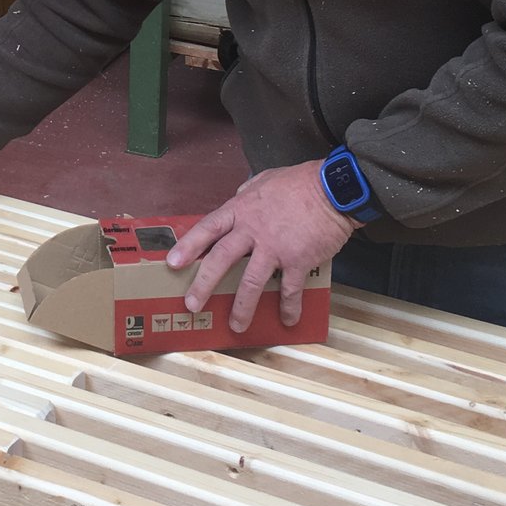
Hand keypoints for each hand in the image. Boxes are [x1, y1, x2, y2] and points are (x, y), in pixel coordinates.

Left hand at [166, 161, 353, 333]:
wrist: (333, 190)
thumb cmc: (299, 182)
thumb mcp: (265, 179)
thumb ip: (247, 191)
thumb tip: (238, 195)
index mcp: (241, 210)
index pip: (208, 229)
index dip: (188, 246)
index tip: (172, 263)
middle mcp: (252, 231)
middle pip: (220, 260)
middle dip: (203, 284)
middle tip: (192, 304)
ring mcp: (274, 248)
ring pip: (250, 282)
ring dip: (242, 307)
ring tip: (236, 325)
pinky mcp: (297, 261)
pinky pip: (289, 289)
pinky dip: (288, 307)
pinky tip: (287, 319)